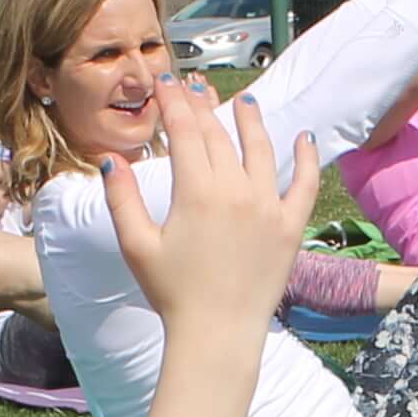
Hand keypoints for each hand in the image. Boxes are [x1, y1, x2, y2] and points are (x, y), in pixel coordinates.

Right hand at [103, 80, 315, 342]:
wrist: (218, 335)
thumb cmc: (172, 293)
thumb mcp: (136, 245)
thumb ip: (122, 199)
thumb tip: (110, 159)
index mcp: (196, 191)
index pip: (184, 130)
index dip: (172, 101)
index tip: (165, 82)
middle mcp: (236, 191)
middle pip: (218, 135)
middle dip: (202, 105)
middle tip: (193, 86)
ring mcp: (268, 206)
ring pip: (261, 149)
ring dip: (250, 120)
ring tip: (244, 101)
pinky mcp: (291, 226)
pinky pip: (304, 183)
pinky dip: (306, 158)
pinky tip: (305, 136)